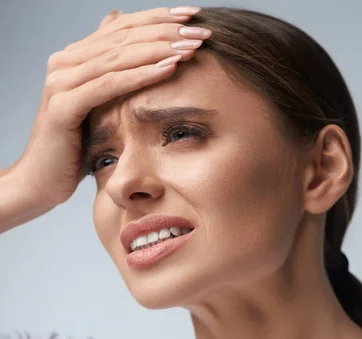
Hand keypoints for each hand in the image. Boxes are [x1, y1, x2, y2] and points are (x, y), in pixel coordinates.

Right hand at [11, 6, 210, 208]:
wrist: (42, 179)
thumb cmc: (78, 144)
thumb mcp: (100, 103)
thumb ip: (110, 66)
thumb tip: (117, 20)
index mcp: (76, 56)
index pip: (123, 26)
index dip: (159, 17)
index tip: (194, 14)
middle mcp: (66, 62)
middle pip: (124, 37)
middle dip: (166, 31)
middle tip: (201, 31)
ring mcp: (61, 81)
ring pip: (118, 57)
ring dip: (159, 50)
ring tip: (191, 46)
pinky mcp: (64, 106)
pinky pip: (109, 85)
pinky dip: (141, 75)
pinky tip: (170, 68)